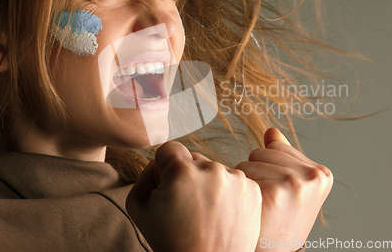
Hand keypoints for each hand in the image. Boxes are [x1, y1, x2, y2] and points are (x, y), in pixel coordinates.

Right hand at [126, 141, 261, 251]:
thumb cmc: (171, 241)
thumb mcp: (139, 207)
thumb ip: (145, 174)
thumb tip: (160, 162)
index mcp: (183, 172)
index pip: (170, 149)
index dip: (164, 168)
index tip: (168, 188)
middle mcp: (213, 170)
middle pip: (194, 159)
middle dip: (188, 176)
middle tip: (186, 206)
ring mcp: (236, 180)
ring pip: (215, 170)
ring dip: (209, 184)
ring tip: (206, 214)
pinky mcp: (253, 191)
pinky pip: (234, 181)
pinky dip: (228, 193)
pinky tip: (221, 215)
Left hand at [236, 128, 332, 251]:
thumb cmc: (277, 220)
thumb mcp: (289, 186)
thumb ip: (282, 156)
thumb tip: (271, 131)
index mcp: (321, 173)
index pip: (274, 145)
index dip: (267, 168)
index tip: (278, 193)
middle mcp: (314, 177)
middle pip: (260, 151)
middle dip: (257, 173)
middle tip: (268, 201)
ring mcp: (297, 184)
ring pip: (249, 162)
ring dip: (247, 183)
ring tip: (261, 206)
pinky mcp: (277, 193)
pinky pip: (243, 174)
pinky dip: (242, 192)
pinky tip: (254, 209)